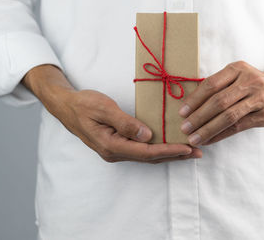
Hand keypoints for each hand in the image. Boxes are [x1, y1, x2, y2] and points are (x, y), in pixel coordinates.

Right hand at [22, 64, 201, 162]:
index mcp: (111, 145)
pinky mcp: (117, 145)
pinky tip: (168, 146)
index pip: (146, 151)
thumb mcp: (103, 109)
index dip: (168, 151)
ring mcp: (115, 151)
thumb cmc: (83, 104)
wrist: (66, 106)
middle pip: (150, 158)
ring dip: (168, 154)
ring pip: (147, 156)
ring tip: (189, 152)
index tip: (187, 149)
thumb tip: (147, 136)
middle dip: (174, 156)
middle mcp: (115, 152)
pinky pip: (141, 151)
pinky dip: (158, 150)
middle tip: (197, 153)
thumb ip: (125, 122)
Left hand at [178, 55, 263, 145]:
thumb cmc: (253, 81)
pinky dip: (221, 134)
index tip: (182, 112)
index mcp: (237, 69)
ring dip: (208, 129)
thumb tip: (191, 103)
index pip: (211, 84)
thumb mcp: (237, 74)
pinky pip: (238, 127)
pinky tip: (209, 140)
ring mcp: (259, 99)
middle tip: (184, 128)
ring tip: (194, 138)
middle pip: (219, 101)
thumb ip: (219, 85)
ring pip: (228, 117)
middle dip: (199, 117)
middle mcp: (249, 82)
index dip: (194, 100)